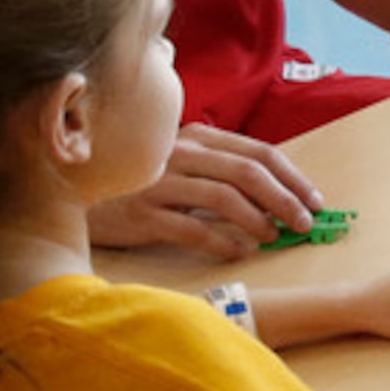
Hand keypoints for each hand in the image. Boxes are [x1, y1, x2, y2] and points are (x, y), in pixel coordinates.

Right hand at [87, 124, 323, 259]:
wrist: (76, 196)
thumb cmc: (139, 184)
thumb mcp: (181, 166)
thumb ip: (221, 173)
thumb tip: (276, 198)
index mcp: (196, 138)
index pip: (258, 152)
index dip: (292, 177)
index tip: (314, 200)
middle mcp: (180, 153)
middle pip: (248, 172)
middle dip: (285, 199)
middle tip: (304, 222)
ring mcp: (159, 181)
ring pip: (225, 198)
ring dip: (259, 220)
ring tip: (274, 237)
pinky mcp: (143, 212)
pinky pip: (193, 229)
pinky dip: (224, 242)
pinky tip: (240, 252)